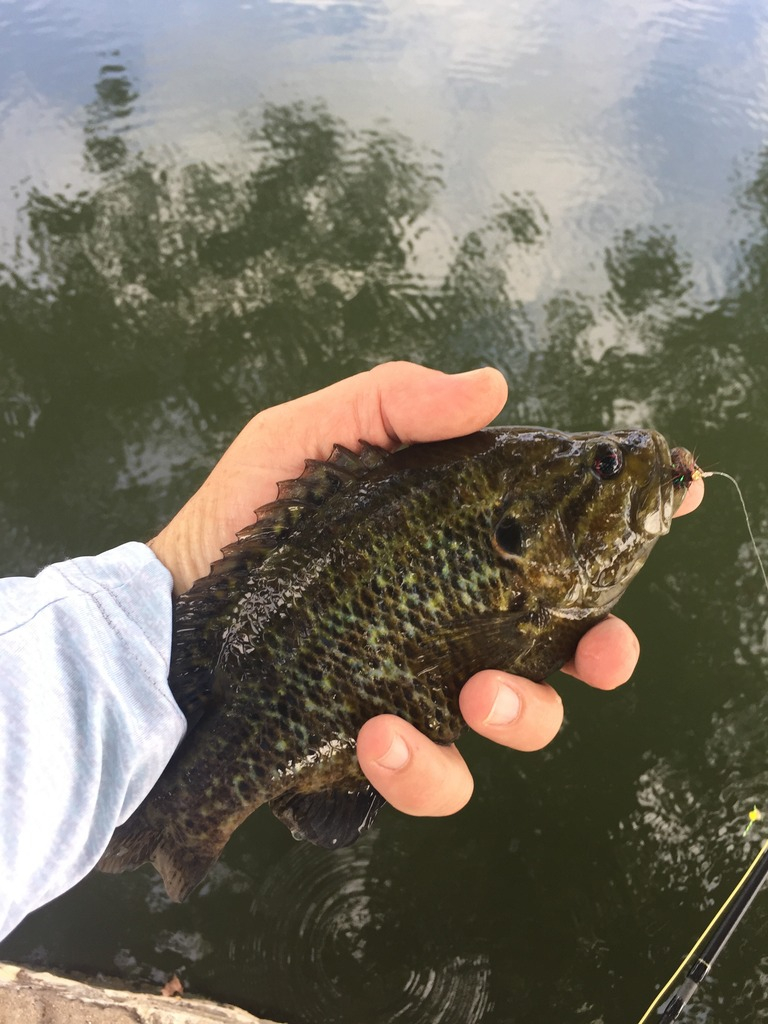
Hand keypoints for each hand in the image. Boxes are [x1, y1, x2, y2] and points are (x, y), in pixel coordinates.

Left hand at [148, 361, 703, 818]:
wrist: (167, 614)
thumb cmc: (245, 520)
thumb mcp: (307, 437)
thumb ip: (392, 404)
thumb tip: (494, 385)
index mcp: (457, 550)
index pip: (562, 543)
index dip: (627, 532)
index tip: (673, 509)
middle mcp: (455, 623)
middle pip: (568, 651)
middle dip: (603, 654)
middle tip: (598, 648)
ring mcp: (422, 690)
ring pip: (518, 723)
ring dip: (523, 717)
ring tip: (473, 699)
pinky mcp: (377, 751)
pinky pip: (432, 778)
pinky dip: (422, 766)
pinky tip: (380, 734)